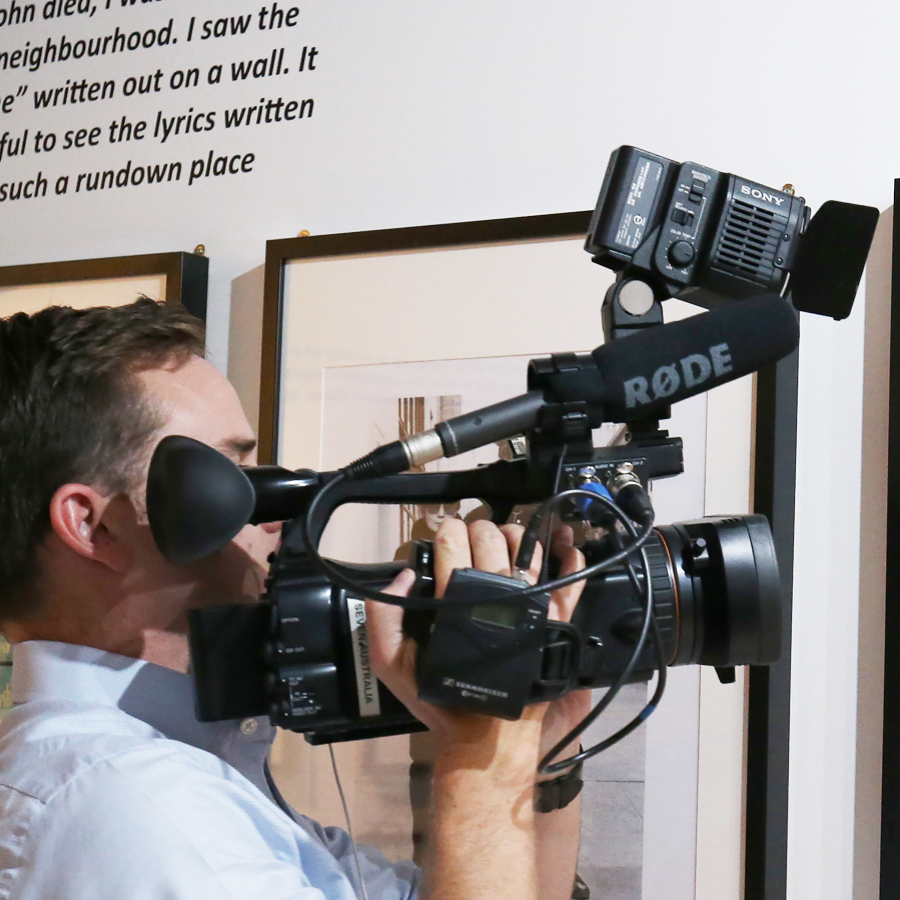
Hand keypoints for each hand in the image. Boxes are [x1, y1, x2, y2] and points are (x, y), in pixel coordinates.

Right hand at [366, 518, 588, 759]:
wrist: (484, 736)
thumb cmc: (440, 697)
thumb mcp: (392, 665)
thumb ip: (382, 618)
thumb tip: (404, 574)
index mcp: (455, 603)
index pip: (454, 546)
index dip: (449, 530)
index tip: (448, 531)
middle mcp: (495, 599)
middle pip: (491, 540)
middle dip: (481, 528)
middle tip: (475, 534)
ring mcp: (529, 608)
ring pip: (529, 551)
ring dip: (518, 533)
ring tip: (509, 535)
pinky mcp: (554, 622)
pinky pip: (570, 583)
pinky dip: (571, 558)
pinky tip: (566, 543)